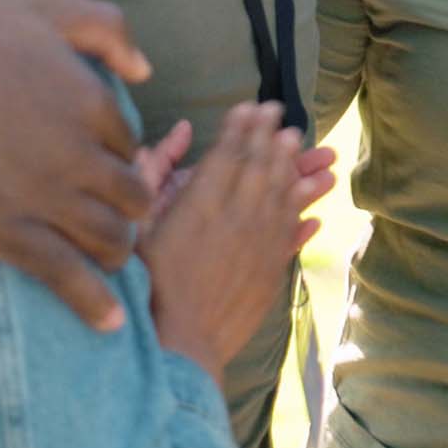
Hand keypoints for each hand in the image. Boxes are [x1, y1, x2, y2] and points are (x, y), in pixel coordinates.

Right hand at [0, 0, 155, 331]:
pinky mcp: (7, 231)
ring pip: (110, 241)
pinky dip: (94, 303)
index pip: (130, 147)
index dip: (116, 158)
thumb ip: (107, 29)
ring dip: (114, 253)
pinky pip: (67, 276)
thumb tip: (147, 71)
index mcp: (91, 103)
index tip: (100, 168)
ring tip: (106, 260)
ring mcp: (45, 197)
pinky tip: (108, 321)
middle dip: (127, 209)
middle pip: (132, 200)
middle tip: (110, 216)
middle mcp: (79, 155)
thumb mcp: (44, 7)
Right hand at [136, 101, 337, 373]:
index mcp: (201, 202)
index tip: (250, 105)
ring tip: (303, 146)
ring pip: (283, 196)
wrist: (180, 343)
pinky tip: (314, 208)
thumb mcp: (133, 222)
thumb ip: (150, 174)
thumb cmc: (144, 283)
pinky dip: (304, 218)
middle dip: (270, 138)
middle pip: (260, 168)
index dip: (241, 127)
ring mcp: (260, 245)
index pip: (229, 153)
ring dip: (294, 169)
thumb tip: (168, 137)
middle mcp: (237, 217)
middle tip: (279, 114)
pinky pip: (292, 235)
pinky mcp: (270, 272)